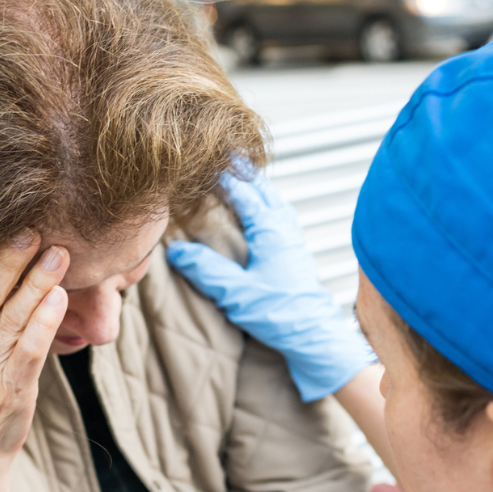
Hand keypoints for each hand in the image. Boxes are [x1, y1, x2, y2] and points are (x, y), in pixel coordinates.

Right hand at [168, 166, 372, 401]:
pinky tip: (261, 215)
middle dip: (243, 171)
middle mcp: (285, 228)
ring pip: (274, 201)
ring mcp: (293, 239)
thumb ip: (206, 270)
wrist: (315, 336)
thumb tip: (177, 250)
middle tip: (225, 155)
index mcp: (270, 229)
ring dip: (257, 187)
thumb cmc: (280, 314)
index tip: (207, 159)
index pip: (243, 191)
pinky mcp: (296, 254)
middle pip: (263, 188)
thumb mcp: (235, 292)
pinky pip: (280, 216)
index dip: (224, 175)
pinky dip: (266, 205)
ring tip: (241, 178)